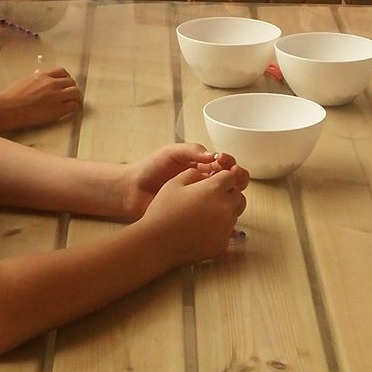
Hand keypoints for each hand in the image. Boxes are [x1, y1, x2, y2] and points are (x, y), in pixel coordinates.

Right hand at [0, 67, 82, 129]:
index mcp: (43, 76)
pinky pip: (73, 106)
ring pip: (76, 93)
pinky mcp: (58, 109)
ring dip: (75, 97)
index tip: (64, 84)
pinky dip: (73, 107)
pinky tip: (69, 110)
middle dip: (71, 88)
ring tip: (72, 102)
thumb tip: (40, 74)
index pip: (62, 72)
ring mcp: (56, 96)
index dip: (66, 78)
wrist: (9, 108)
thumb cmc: (12, 96)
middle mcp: (52, 84)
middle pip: (71, 82)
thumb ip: (36, 77)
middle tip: (69, 95)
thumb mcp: (25, 80)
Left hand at [120, 144, 247, 220]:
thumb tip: (215, 156)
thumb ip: (192, 151)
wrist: (134, 190)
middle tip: (233, 176)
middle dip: (238, 177)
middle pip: (232, 181)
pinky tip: (229, 219)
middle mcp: (206, 183)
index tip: (224, 161)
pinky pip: (216, 219)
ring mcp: (203, 201)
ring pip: (227, 200)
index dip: (229, 162)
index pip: (225, 163)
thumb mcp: (171, 153)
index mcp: (202, 166)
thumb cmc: (151, 168)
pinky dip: (226, 220)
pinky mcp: (198, 217)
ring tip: (230, 195)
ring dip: (234, 197)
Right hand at [137, 159, 248, 265]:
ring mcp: (226, 227)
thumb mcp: (174, 183)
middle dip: (226, 193)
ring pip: (234, 213)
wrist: (156, 244)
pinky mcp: (223, 244)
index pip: (230, 177)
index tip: (211, 183)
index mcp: (214, 189)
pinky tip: (201, 230)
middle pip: (237, 195)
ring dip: (225, 210)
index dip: (220, 178)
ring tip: (204, 214)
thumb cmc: (162, 211)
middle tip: (208, 199)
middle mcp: (225, 207)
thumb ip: (193, 173)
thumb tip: (204, 174)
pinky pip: (227, 231)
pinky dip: (219, 229)